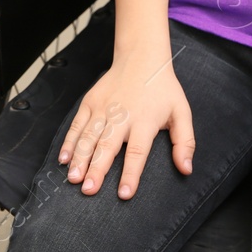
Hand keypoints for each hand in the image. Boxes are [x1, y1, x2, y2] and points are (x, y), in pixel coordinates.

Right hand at [57, 56, 194, 198]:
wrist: (141, 57)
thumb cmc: (163, 89)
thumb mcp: (181, 112)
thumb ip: (185, 142)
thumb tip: (187, 169)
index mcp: (144, 120)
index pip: (138, 151)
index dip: (131, 173)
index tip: (125, 194)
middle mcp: (121, 115)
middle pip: (107, 145)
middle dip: (97, 169)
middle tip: (89, 190)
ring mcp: (103, 108)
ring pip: (88, 136)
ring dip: (80, 158)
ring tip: (73, 179)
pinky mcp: (90, 102)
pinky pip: (77, 124)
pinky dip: (69, 142)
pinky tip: (64, 159)